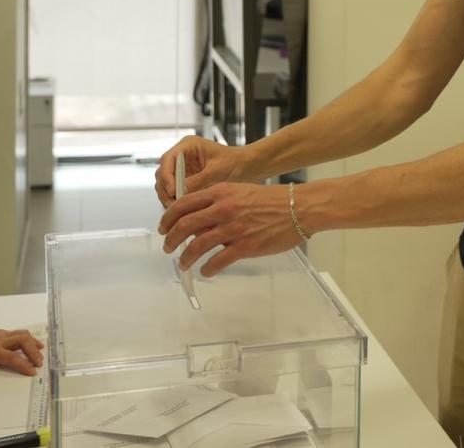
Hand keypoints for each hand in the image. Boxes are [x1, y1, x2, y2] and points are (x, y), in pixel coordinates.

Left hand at [0, 324, 43, 383]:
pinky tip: (30, 342)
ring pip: (21, 334)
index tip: (32, 371)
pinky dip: (27, 338)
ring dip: (32, 342)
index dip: (23, 364)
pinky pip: (17, 333)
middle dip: (33, 351)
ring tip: (40, 351)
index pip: (11, 357)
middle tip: (40, 362)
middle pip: (22, 340)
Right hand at [155, 136, 247, 206]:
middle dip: (166, 190)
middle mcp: (182, 156)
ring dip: (170, 198)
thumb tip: (179, 194)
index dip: (167, 176)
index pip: (168, 159)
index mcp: (188, 145)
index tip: (173, 191)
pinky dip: (177, 202)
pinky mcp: (186, 181)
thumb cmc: (237, 163)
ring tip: (180, 212)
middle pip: (163, 173)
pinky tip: (185, 212)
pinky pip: (175, 192)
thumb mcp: (217, 172)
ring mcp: (183, 169)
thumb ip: (197, 181)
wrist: (249, 167)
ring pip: (166, 185)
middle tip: (174, 207)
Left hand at [158, 182, 302, 276]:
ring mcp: (234, 228)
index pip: (183, 204)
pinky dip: (208, 269)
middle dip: (171, 240)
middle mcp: (224, 209)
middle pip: (185, 225)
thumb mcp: (240, 191)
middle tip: (168, 248)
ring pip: (197, 245)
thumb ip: (218, 202)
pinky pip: (218, 261)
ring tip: (183, 264)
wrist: (299, 208)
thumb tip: (198, 220)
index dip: (168, 218)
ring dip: (185, 257)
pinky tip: (206, 271)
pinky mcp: (245, 246)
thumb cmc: (272, 200)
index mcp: (221, 192)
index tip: (164, 228)